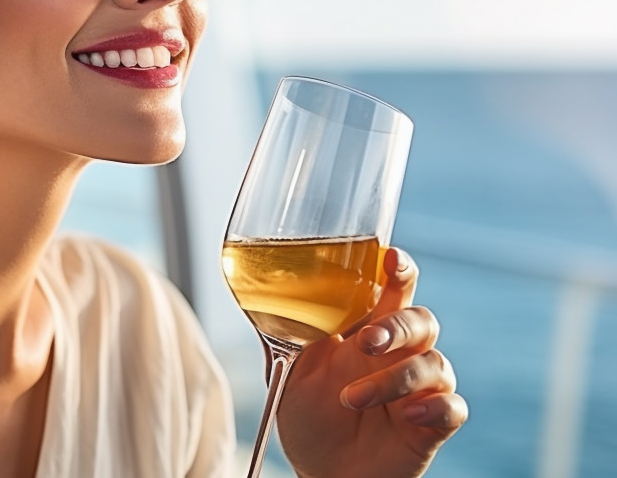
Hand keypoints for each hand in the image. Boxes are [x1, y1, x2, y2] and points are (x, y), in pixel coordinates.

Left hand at [276, 247, 467, 477]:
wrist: (319, 474)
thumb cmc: (308, 419)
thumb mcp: (288, 371)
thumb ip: (285, 332)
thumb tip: (260, 294)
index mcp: (367, 333)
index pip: (393, 290)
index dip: (398, 270)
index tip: (389, 257)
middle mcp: (398, 356)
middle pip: (422, 320)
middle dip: (398, 326)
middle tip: (366, 342)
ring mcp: (418, 390)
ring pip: (435, 364)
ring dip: (395, 379)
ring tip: (353, 399)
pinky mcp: (431, 425)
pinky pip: (454, 407)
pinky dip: (436, 407)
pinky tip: (409, 414)